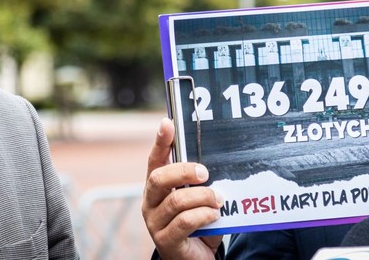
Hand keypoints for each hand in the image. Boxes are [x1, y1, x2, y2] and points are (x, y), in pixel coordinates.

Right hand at [142, 117, 223, 259]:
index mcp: (157, 187)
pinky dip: (203, 215)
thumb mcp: (199, 198)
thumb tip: (214, 162)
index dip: (160, 141)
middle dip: (184, 171)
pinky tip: (215, 215)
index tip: (168, 123)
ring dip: (203, 198)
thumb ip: (200, 182)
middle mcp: (150, 202)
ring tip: (218, 200)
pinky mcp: (165, 240)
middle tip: (206, 173)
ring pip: (176, 201)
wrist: (197, 257)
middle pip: (159, 178)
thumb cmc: (199, 223)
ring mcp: (155, 222)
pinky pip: (184, 222)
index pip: (155, 160)